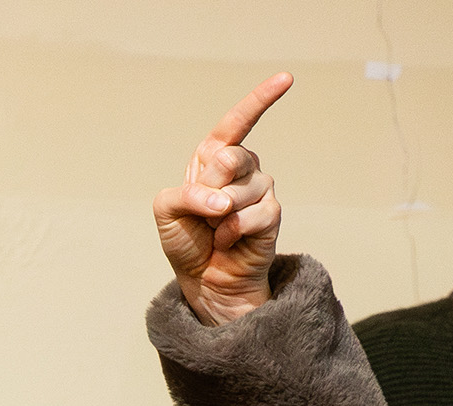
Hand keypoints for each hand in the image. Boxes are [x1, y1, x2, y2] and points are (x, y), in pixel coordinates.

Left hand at [154, 73, 290, 325]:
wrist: (203, 279)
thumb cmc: (186, 239)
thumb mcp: (166, 211)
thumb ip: (184, 194)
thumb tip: (223, 202)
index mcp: (215, 155)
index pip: (238, 121)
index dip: (261, 99)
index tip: (286, 79)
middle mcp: (242, 167)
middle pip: (230, 158)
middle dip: (208, 188)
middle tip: (204, 211)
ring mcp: (260, 189)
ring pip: (238, 192)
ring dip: (217, 217)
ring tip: (215, 230)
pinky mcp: (271, 215)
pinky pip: (252, 216)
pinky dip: (230, 233)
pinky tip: (227, 241)